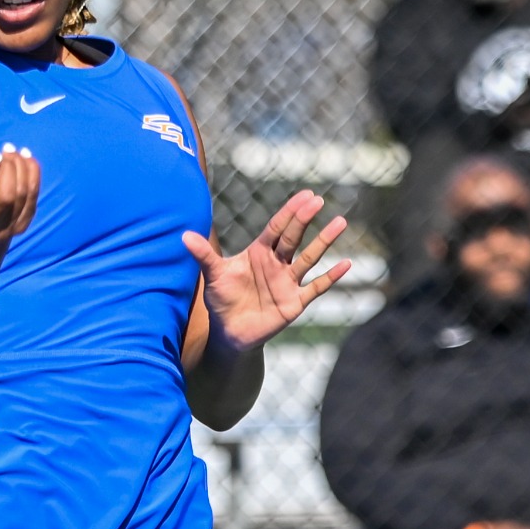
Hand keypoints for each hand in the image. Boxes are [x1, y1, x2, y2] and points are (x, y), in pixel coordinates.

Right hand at [0, 147, 39, 243]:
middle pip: (7, 200)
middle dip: (9, 169)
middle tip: (5, 149)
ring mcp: (9, 231)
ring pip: (23, 197)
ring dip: (22, 167)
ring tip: (12, 150)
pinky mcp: (23, 223)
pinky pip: (34, 196)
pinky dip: (32, 172)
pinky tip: (25, 155)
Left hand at [182, 190, 351, 354]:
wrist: (230, 333)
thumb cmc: (222, 300)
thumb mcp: (212, 275)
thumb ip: (203, 255)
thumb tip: (183, 235)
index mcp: (259, 252)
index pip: (277, 228)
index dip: (289, 212)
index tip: (305, 195)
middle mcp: (276, 264)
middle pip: (293, 237)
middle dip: (305, 219)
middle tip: (319, 201)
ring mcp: (288, 282)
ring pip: (309, 257)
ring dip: (324, 241)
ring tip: (341, 222)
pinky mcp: (295, 302)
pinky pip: (315, 287)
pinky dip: (330, 277)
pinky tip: (346, 265)